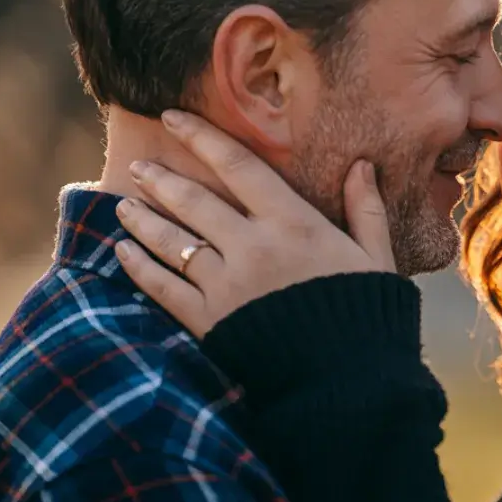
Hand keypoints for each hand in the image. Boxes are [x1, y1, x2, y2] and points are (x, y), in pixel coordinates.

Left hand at [114, 109, 394, 338]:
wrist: (347, 382)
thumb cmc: (367, 315)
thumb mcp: (377, 258)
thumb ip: (367, 210)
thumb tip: (363, 165)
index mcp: (294, 224)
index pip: (239, 167)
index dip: (202, 138)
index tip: (173, 119)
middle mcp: (253, 247)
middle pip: (194, 201)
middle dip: (161, 179)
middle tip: (139, 165)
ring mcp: (227, 285)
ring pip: (172, 242)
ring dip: (143, 221)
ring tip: (124, 206)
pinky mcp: (210, 321)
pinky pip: (164, 288)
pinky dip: (140, 269)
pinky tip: (124, 254)